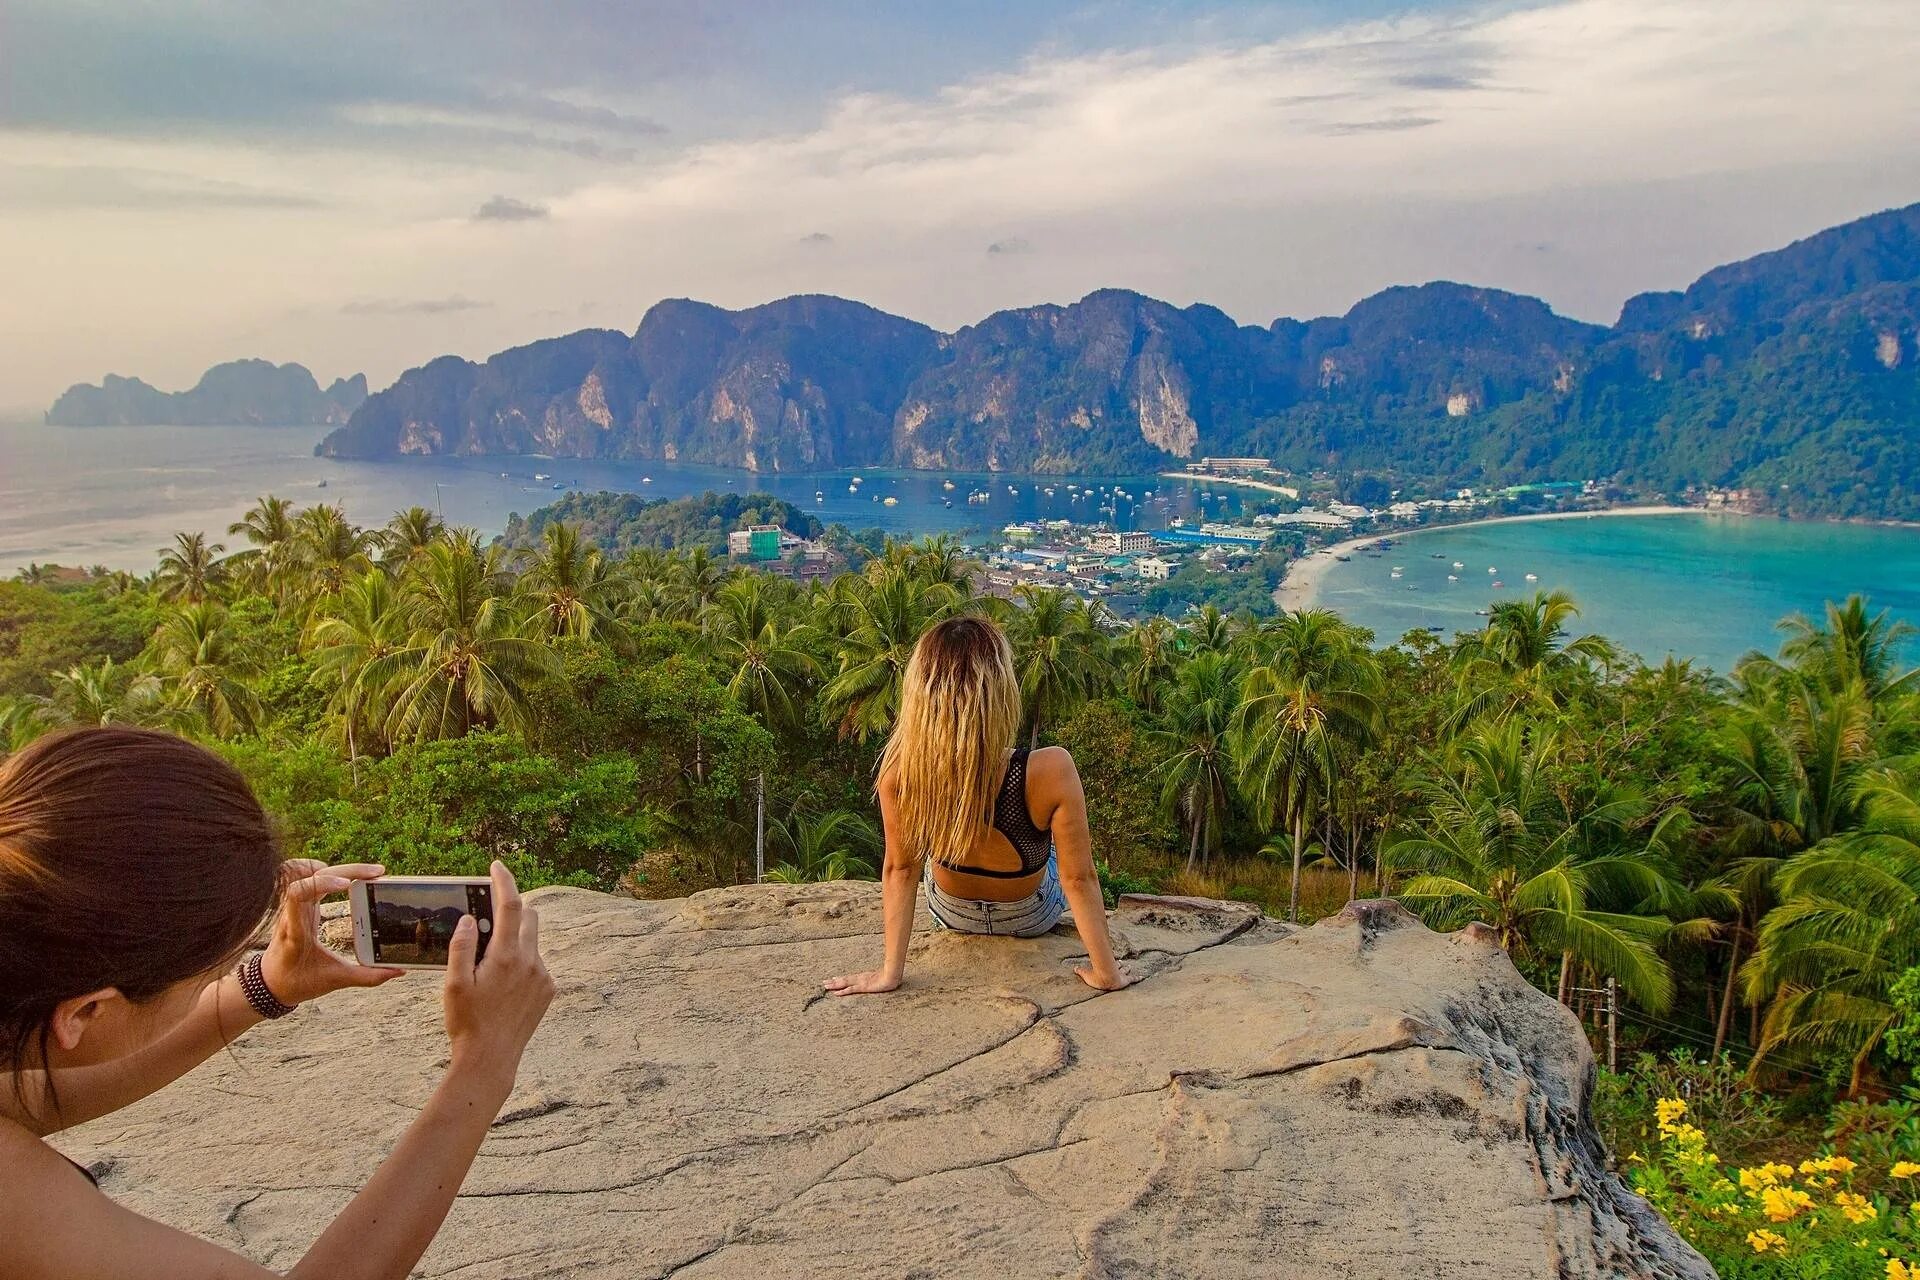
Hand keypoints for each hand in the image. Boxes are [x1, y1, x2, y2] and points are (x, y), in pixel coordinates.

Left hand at [260, 860, 404, 1005]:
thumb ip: (367, 976)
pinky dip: (325, 870)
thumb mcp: (334, 980)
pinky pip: (307, 876)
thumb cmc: (296, 981)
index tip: (348, 886)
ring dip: (340, 868)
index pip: (298, 892)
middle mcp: (293, 912)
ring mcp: (295, 905)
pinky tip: (343, 875)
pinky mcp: (299, 904)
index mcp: (296, 929)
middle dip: (349, 870)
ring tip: (368, 873)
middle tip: (378, 873)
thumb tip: (398, 970)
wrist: (269, 983)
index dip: (323, 882)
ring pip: (312, 872)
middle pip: (315, 875)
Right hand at [444, 861, 555, 1090]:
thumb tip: (471, 917)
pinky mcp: (549, 990)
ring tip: (490, 961)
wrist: (491, 1060)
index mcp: (506, 956)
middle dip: (511, 909)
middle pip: (528, 917)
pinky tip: (503, 983)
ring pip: (533, 941)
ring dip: (516, 938)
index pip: (511, 905)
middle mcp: (531, 962)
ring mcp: (543, 976)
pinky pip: (537, 963)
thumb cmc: (467, 1022)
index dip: (505, 881)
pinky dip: (522, 960)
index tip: (497, 866)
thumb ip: (462, 946)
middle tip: (488, 917)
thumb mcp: (454, 984)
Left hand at [822, 969, 901, 996]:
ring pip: (845, 983)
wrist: (893, 975)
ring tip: (826, 986)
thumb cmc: (890, 976)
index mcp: (864, 977)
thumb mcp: (883, 978)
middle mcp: (860, 978)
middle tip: (824, 982)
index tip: (833, 978)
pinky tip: (836, 993)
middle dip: (834, 982)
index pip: (850, 978)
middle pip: (845, 980)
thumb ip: (879, 978)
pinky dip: (843, 991)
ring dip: (835, 985)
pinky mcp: (863, 987)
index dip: (841, 978)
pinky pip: (851, 990)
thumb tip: (879, 979)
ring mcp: (861, 982)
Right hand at [1074, 962, 1135, 991]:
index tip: (1114, 961)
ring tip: (1130, 966)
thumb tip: (1074, 968)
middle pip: (1118, 965)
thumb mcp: (1086, 974)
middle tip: (1122, 962)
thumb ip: (1080, 971)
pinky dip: (1137, 978)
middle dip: (1120, 964)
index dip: (1112, 963)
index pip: (1110, 964)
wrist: (1105, 978)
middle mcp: (1114, 969)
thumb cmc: (1096, 977)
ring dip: (1127, 968)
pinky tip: (1142, 977)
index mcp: (1106, 968)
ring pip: (1125, 970)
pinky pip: (1133, 979)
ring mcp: (1121, 974)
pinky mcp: (1125, 980)